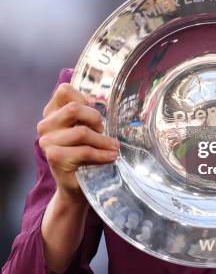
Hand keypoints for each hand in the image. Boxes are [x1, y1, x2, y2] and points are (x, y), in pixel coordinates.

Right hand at [37, 83, 118, 203]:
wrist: (76, 183)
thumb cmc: (83, 150)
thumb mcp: (85, 127)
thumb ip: (86, 112)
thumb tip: (101, 100)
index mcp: (51, 112)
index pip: (64, 90)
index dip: (84, 99)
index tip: (93, 115)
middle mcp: (45, 125)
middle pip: (74, 108)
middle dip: (94, 118)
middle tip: (103, 129)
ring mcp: (47, 142)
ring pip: (82, 132)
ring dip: (103, 140)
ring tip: (113, 146)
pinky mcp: (54, 157)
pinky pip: (84, 151)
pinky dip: (102, 154)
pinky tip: (111, 156)